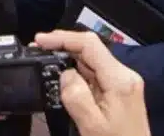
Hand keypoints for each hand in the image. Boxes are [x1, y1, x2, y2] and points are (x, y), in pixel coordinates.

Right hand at [33, 31, 149, 135]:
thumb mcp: (92, 125)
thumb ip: (76, 96)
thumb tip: (65, 73)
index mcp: (120, 79)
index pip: (89, 44)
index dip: (62, 38)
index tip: (39, 41)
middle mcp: (125, 76)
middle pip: (90, 50)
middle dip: (63, 47)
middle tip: (38, 52)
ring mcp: (124, 84)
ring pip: (92, 62)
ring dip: (69, 60)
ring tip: (46, 63)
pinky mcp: (120, 93)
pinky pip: (95, 75)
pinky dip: (77, 73)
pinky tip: (64, 78)